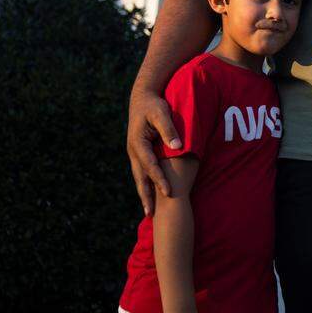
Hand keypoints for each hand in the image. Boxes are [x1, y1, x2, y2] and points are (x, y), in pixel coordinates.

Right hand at [128, 89, 180, 215]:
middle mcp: (134, 151)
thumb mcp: (161, 114)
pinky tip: (149, 194)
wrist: (141, 98)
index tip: (169, 193)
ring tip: (148, 211)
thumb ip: (169, 130)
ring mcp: (135, 153)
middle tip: (150, 214)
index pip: (151, 166)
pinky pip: (142, 171)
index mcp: (138, 144)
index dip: (159, 180)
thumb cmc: (154, 105)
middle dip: (145, 196)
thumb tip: (177, 146)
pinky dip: (145, 184)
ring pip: (139, 177)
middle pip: (140, 177)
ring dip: (144, 193)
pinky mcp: (139, 152)